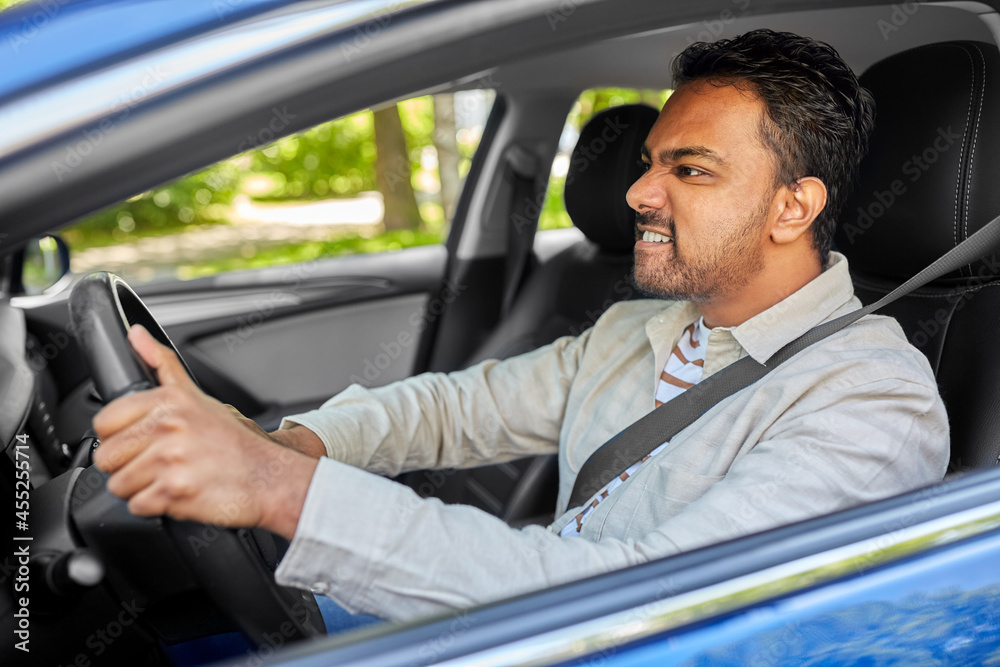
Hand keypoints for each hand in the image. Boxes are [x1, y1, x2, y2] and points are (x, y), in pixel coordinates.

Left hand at [92, 325, 317, 539]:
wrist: (270, 477)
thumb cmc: (235, 442)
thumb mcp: (198, 396)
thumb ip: (162, 364)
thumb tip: (135, 334)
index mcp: (169, 401)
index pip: (105, 423)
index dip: (120, 437)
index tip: (142, 442)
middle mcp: (168, 427)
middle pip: (107, 457)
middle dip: (128, 466)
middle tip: (160, 464)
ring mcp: (170, 460)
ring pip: (119, 485)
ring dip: (141, 489)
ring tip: (171, 478)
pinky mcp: (174, 492)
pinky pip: (138, 507)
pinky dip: (155, 507)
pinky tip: (179, 494)